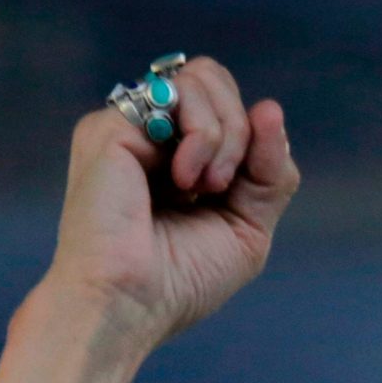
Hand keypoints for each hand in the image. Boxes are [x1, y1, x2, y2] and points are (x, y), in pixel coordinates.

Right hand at [43, 55, 301, 352]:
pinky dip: (202, 137)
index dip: (256, 139)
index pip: (230, 110)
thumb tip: (271, 108)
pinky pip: (177, 95)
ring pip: (201, 78)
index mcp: (178, 157)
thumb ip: (270, 172)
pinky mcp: (110, 126)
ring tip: (204, 186)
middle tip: (223, 185)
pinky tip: (183, 180)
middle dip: (240, 128)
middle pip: (214, 79)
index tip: (243, 190)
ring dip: (225, 134)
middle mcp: (149, 134)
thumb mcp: (248, 227)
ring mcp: (128, 126)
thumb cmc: (181, 280)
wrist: (131, 304)